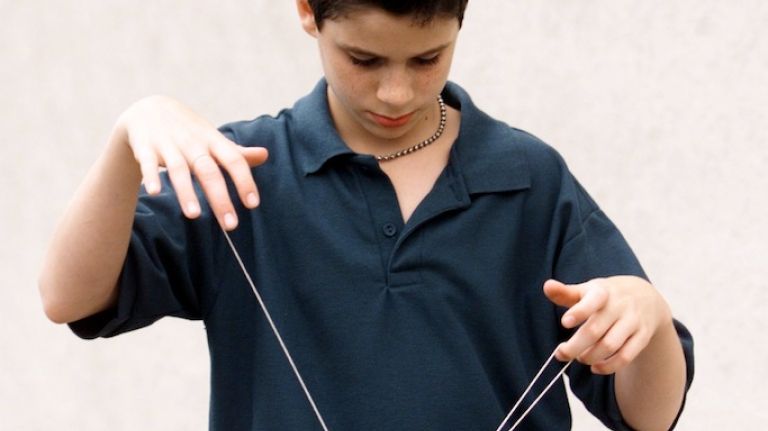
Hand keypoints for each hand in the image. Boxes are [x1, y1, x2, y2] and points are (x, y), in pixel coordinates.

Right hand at [116, 95, 268, 229]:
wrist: (149, 109)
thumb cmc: (189, 131)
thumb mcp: (213, 138)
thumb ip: (236, 152)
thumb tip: (265, 155)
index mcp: (213, 141)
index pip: (234, 161)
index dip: (244, 181)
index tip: (253, 204)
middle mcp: (192, 143)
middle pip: (208, 171)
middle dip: (220, 198)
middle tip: (230, 225)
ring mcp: (168, 145)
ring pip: (178, 169)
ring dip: (186, 192)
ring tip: (194, 215)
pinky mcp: (145, 148)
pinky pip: (148, 163)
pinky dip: (151, 177)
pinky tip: (154, 193)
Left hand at [543, 276, 672, 374]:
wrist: (645, 297)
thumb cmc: (606, 296)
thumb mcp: (587, 290)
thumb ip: (566, 292)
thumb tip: (547, 286)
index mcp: (603, 291)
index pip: (593, 300)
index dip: (579, 312)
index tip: (564, 322)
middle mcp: (620, 306)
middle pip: (595, 330)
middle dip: (575, 346)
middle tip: (561, 354)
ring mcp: (633, 321)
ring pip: (610, 345)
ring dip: (590, 357)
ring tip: (579, 358)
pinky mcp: (642, 337)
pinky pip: (626, 356)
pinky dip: (609, 367)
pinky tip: (595, 367)